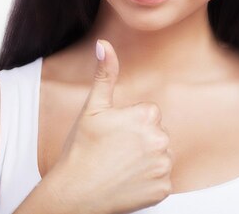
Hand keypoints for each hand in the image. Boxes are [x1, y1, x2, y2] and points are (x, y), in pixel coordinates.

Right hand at [45, 40, 172, 213]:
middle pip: (157, 135)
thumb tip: (104, 44)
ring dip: (146, 162)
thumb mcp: (92, 109)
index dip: (130, 125)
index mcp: (147, 115)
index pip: (149, 115)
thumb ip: (104, 75)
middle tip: (115, 153)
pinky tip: (129, 183)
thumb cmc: (80, 150)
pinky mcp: (164, 188)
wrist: (74, 195)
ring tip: (121, 168)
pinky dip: (149, 183)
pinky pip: (162, 180)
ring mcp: (163, 165)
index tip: (113, 136)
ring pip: (160, 156)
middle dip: (140, 142)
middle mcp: (161, 139)